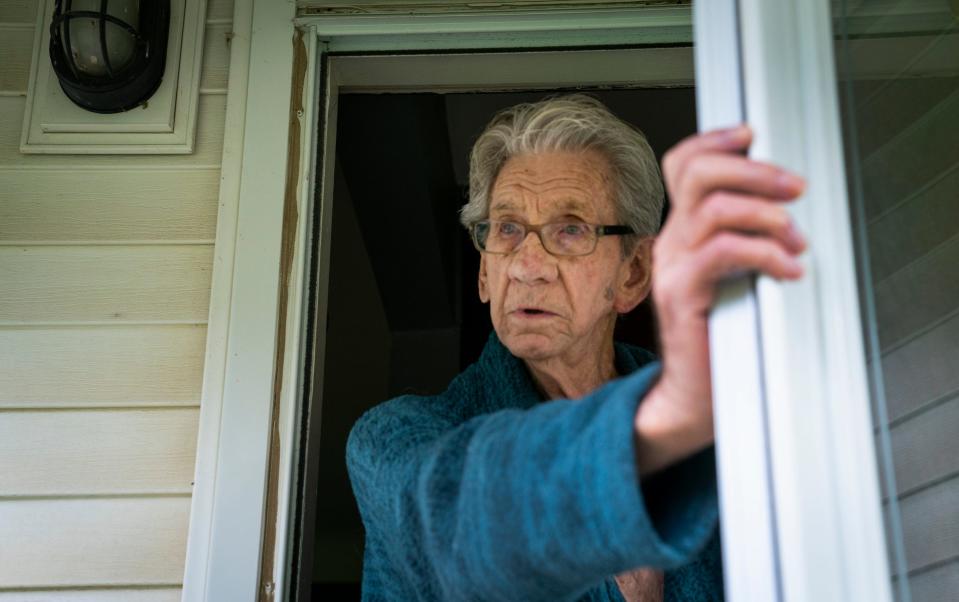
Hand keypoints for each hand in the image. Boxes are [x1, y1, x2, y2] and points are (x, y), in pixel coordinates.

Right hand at [634, 125, 806, 474]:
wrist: (691, 394)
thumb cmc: (720, 338)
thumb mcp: (733, 277)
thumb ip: (745, 240)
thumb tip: (787, 207)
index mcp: (682, 231)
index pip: (682, 165)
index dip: (715, 140)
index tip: (752, 133)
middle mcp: (671, 241)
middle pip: (698, 173)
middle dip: (755, 169)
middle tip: (796, 188)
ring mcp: (671, 265)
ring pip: (714, 208)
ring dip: (768, 216)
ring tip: (796, 242)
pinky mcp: (680, 293)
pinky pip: (723, 252)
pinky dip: (765, 253)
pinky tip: (787, 270)